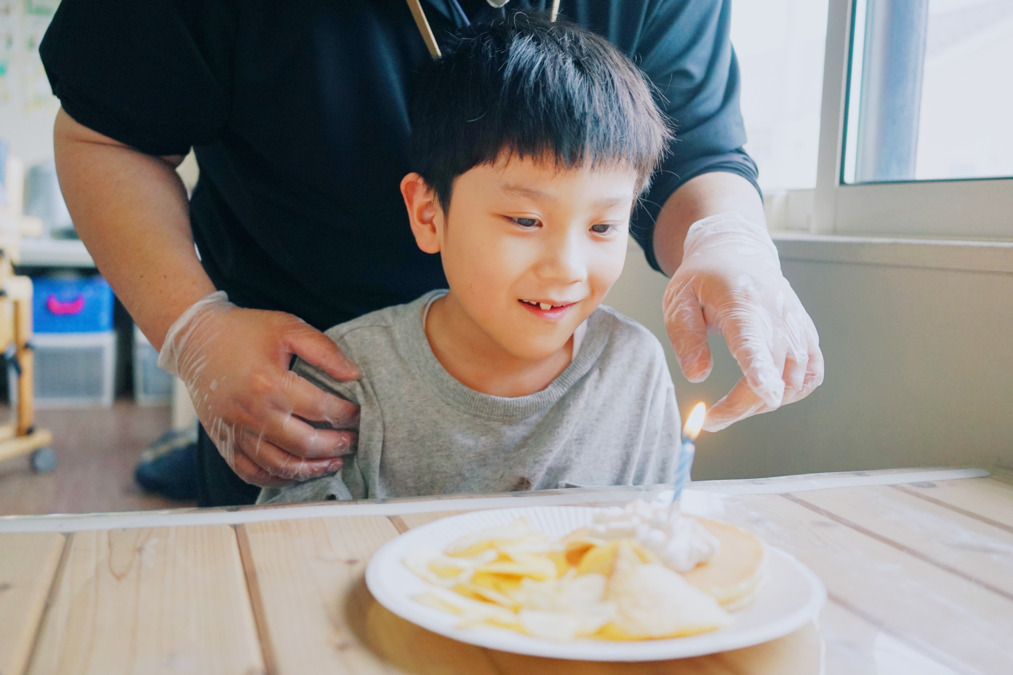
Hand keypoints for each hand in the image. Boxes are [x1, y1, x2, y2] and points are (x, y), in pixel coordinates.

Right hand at [157, 291, 360, 486]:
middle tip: (354, 442)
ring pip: (281, 465)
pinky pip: (252, 473)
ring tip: (334, 462)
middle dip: (337, 446)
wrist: (196, 340)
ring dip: (312, 469)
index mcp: (269, 383)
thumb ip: (324, 350)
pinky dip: (278, 479)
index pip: (321, 409)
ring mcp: (236, 431)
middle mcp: (252, 413)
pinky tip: (298, 472)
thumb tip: (354, 375)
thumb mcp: (288, 327)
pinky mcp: (224, 442)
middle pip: (305, 444)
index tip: (360, 414)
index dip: (346, 414)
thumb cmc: (245, 331)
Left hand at [662, 213, 823, 431]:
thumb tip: (697, 376)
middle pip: (773, 372)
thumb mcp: (678, 300)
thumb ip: (685, 338)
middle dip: (743, 405)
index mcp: (742, 301)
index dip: (760, 369)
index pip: (754, 339)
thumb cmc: (704, 278)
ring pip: (793, 382)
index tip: (765, 392)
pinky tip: (766, 394)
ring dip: (763, 403)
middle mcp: (778, 314)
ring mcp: (798, 325)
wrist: (738, 252)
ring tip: (732, 405)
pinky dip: (792, 393)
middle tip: (712, 419)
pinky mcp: (807, 335)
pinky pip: (811, 376)